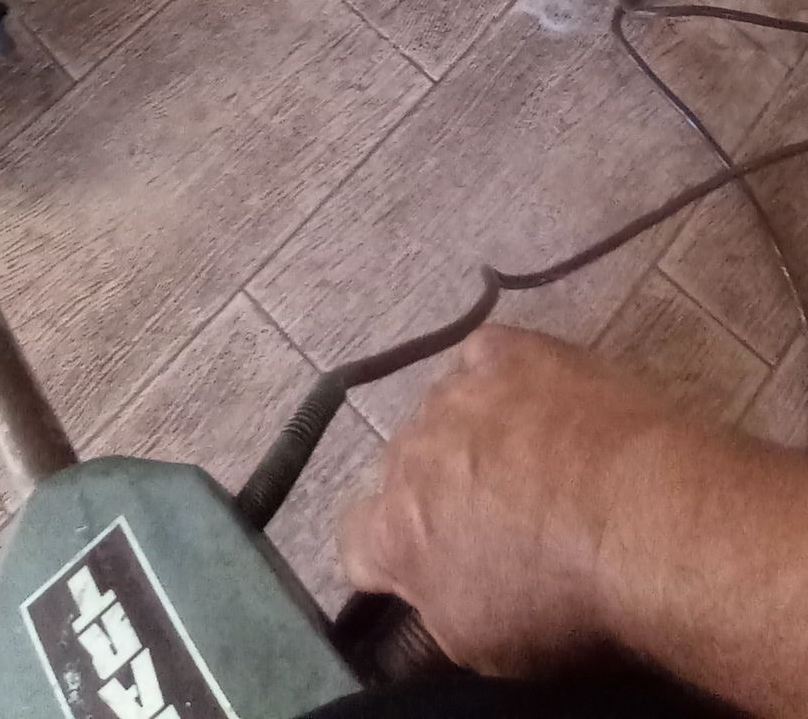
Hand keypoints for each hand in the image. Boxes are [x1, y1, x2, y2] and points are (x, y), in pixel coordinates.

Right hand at [339, 323, 702, 676]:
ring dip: (472, 435)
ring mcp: (459, 392)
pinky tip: (537, 399)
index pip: (357, 541)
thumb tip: (422, 603)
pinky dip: (501, 377)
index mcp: (394, 530)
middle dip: (437, 491)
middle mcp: (409, 451)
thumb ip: (431, 616)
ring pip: (444, 412)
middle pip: (404, 469)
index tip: (431, 567)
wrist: (641, 515)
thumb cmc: (564, 596)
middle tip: (497, 520)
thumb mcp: (481, 646)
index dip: (390, 557)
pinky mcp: (511, 351)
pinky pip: (485, 356)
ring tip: (533, 461)